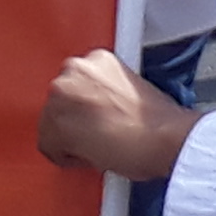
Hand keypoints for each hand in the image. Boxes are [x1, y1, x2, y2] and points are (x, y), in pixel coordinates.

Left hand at [39, 51, 196, 178]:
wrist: (167, 138)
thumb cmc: (159, 123)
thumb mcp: (133, 90)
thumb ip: (107, 92)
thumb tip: (98, 111)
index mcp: (98, 58)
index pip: (76, 83)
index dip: (87, 106)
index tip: (97, 117)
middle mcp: (75, 69)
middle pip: (60, 100)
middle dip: (76, 118)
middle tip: (98, 134)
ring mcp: (62, 95)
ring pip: (51, 121)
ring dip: (70, 136)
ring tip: (98, 147)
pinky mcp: (56, 124)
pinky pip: (48, 147)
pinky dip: (65, 157)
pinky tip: (91, 156)